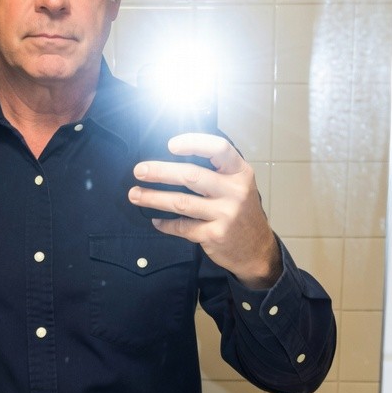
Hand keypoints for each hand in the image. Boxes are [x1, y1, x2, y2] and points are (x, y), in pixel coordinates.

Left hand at [128, 133, 282, 288]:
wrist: (256, 249)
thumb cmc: (242, 211)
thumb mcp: (239, 185)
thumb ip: (217, 170)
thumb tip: (176, 156)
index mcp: (240, 173)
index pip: (219, 149)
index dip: (194, 143)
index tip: (171, 145)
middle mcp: (235, 192)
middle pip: (192, 176)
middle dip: (161, 172)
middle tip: (140, 170)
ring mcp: (225, 215)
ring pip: (181, 202)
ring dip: (154, 198)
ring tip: (135, 194)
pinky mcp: (214, 235)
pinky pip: (183, 227)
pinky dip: (166, 224)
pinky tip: (155, 221)